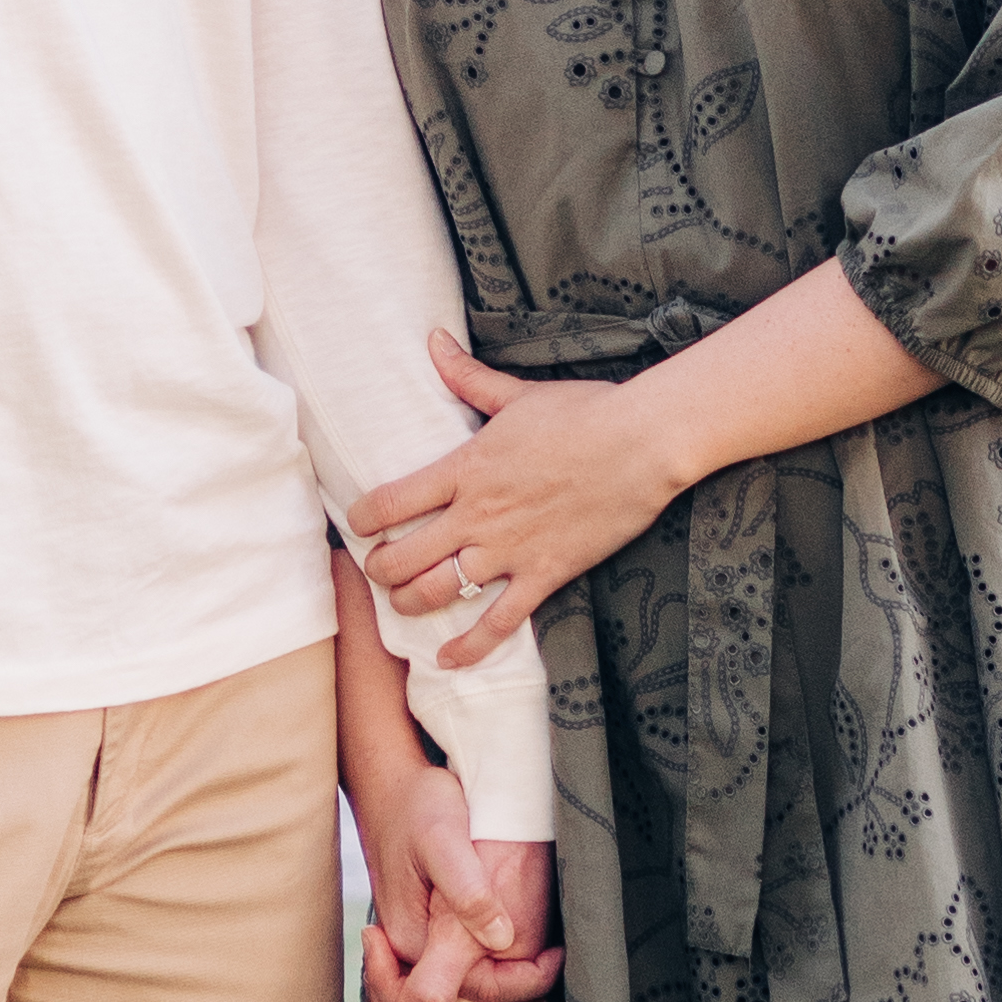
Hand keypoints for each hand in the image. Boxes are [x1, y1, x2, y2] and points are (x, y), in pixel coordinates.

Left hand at [351, 328, 684, 648]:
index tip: (358, 526)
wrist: (643, 443)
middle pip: (403, 557)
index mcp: (465, 468)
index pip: (391, 501)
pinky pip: (498, 622)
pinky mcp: (545, 574)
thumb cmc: (584, 413)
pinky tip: (447, 660)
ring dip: (410, 604)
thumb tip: (433, 340)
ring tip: (403, 605)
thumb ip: (467, 376)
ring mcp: (509, 550)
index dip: (363, 520)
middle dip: (381, 569)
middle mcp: (477, 515)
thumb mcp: (517, 393)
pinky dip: (469, 647)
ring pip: (438, 592)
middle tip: (380, 570)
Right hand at [357, 767, 556, 1001]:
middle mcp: (406, 962)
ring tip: (536, 1000)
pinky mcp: (422, 955)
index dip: (517, 988)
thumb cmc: (420, 806)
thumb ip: (468, 894)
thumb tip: (501, 940)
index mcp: (410, 941)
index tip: (551, 954)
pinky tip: (514, 1000)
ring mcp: (410, 962)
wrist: (394, 789)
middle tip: (549, 971)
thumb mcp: (444, 838)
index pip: (461, 1001)